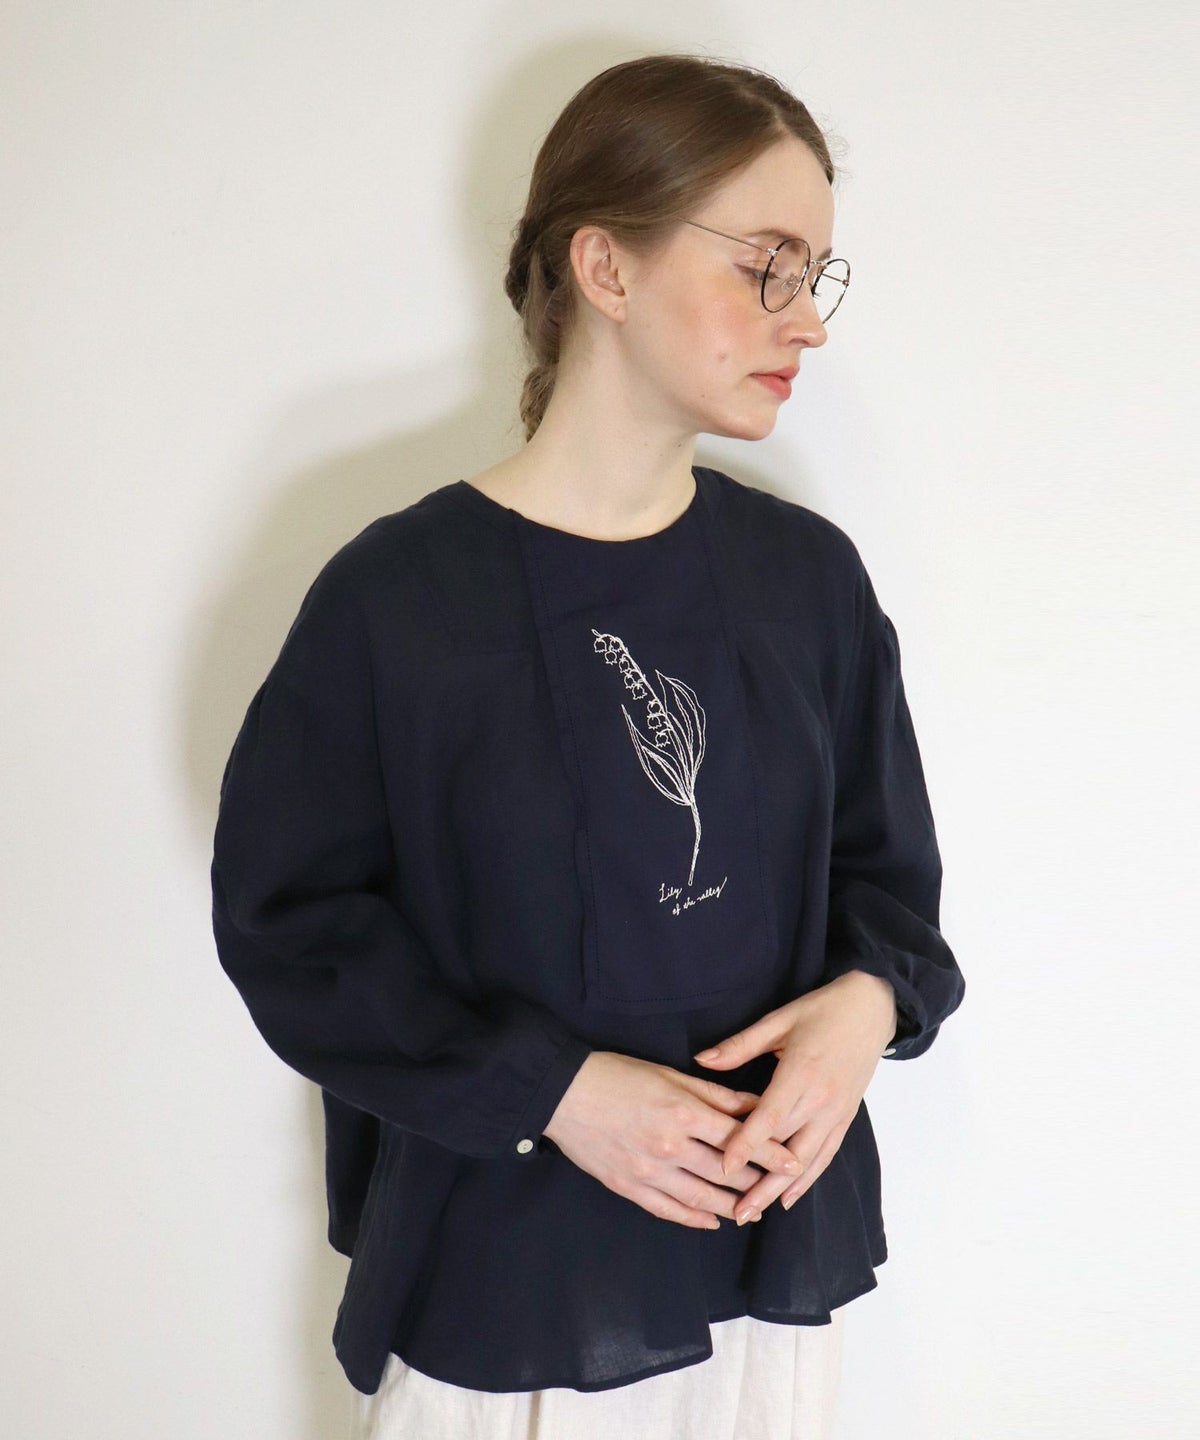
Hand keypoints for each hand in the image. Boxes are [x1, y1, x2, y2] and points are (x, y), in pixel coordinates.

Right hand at [543, 1051, 803, 1229]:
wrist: (563, 1093)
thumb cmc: (618, 1074)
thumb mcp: (670, 1075)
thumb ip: (714, 1095)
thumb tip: (754, 1104)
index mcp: (682, 1114)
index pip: (740, 1138)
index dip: (771, 1152)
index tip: (794, 1161)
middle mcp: (670, 1148)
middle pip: (726, 1173)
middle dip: (758, 1183)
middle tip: (780, 1188)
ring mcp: (649, 1172)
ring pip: (702, 1200)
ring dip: (731, 1207)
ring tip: (752, 1210)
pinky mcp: (629, 1187)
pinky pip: (669, 1211)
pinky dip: (694, 1220)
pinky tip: (712, 1222)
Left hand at [693, 971, 897, 1223]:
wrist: (871, 1008)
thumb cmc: (821, 1010)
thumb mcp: (778, 1020)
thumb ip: (739, 1045)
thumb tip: (702, 1060)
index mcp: (801, 1073)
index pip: (769, 1118)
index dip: (745, 1145)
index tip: (724, 1168)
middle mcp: (821, 1099)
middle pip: (786, 1149)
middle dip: (759, 1182)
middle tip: (734, 1211)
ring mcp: (837, 1112)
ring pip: (807, 1160)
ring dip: (780, 1189)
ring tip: (755, 1212)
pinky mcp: (846, 1117)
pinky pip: (826, 1154)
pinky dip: (808, 1179)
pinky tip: (789, 1197)